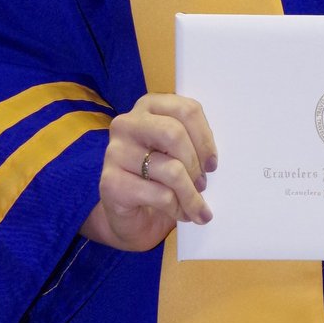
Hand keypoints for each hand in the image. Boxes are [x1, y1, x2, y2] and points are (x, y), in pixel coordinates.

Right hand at [82, 94, 217, 251]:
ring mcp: (116, 152)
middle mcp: (127, 124)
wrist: (130, 215)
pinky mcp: (111, 183)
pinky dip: (178, 208)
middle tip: (202, 183)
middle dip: (195, 164)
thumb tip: (212, 161)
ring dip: (191, 194)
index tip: (212, 164)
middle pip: (175, 134)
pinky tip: (180, 214)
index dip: (205, 139)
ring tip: (197, 207)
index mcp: (148, 107)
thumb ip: (192, 145)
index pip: (186, 110)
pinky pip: (160, 194)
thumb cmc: (159, 178)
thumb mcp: (178, 154)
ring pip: (171, 169)